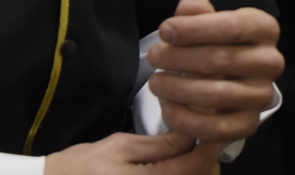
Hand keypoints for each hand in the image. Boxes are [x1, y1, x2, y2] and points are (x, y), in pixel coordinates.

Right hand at [44, 130, 221, 172]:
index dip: (211, 143)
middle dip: (207, 159)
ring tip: (188, 151)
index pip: (198, 165)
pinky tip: (175, 166)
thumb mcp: (121, 146)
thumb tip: (193, 133)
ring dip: (197, 169)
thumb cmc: (82, 167)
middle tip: (201, 136)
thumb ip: (160, 145)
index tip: (211, 124)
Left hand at [146, 0, 283, 142]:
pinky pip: (217, 127)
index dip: (194, 29)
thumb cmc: (216, 42)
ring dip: (178, 89)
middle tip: (154, 56)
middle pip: (220, 60)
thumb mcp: (207, 19)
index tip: (165, 30)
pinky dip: (187, 120)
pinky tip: (168, 108)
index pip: (231, 27)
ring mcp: (261, 95)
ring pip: (217, 95)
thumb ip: (197, 10)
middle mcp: (270, 62)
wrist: (229, 76)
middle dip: (179, 58)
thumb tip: (190, 7)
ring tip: (157, 82)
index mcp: (264, 29)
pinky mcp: (249, 123)